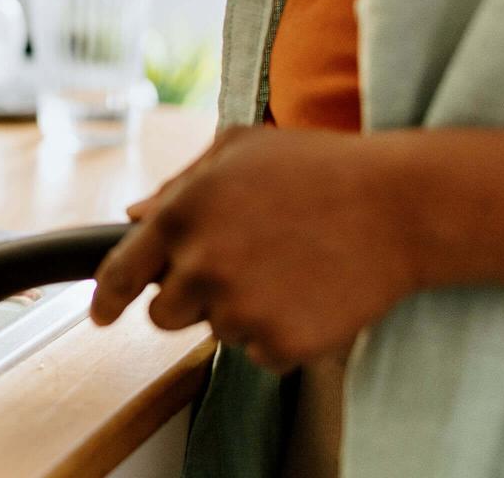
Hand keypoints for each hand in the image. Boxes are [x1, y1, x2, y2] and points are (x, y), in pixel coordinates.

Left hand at [90, 127, 426, 369]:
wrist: (402, 206)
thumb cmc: (322, 167)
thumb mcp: (240, 149)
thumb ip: (178, 184)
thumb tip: (134, 216)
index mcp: (182, 214)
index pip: (120, 273)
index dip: (105, 300)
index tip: (102, 315)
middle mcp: (202, 265)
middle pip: (164, 314)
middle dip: (191, 297)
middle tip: (240, 267)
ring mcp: (240, 309)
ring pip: (217, 332)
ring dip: (242, 310)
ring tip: (289, 266)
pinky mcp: (280, 343)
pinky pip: (260, 354)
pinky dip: (281, 333)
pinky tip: (311, 292)